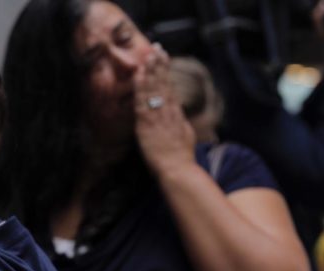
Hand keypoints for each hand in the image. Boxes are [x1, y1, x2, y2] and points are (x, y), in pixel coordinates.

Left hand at [133, 43, 195, 178]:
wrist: (177, 169)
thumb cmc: (181, 157)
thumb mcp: (185, 135)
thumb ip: (180, 123)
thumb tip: (178, 115)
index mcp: (176, 114)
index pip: (170, 88)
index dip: (166, 72)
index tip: (164, 58)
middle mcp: (168, 112)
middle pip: (164, 83)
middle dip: (159, 65)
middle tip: (157, 48)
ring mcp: (158, 117)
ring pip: (154, 89)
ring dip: (150, 71)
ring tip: (148, 55)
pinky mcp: (147, 124)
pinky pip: (142, 101)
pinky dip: (140, 87)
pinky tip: (139, 75)